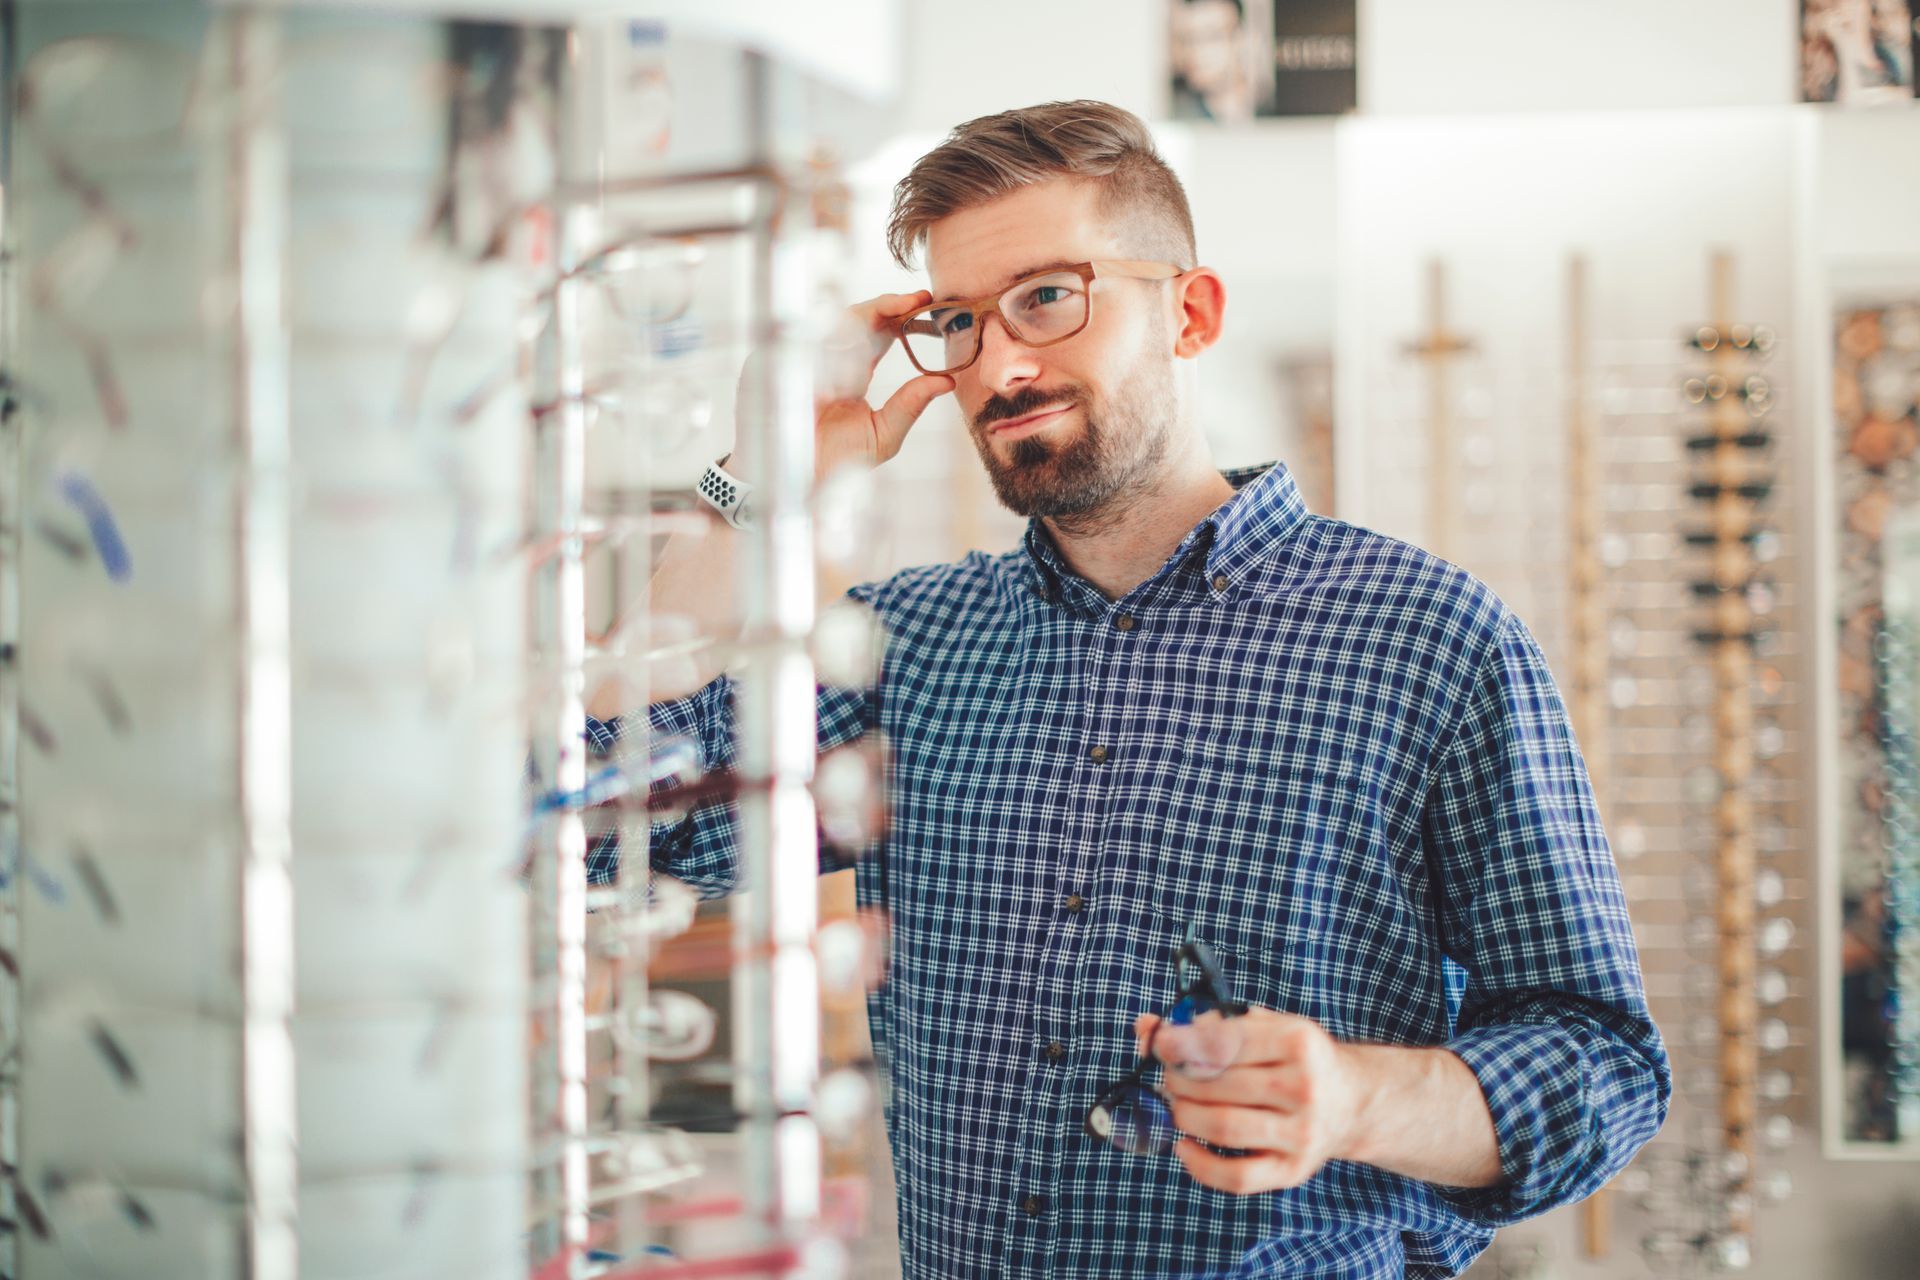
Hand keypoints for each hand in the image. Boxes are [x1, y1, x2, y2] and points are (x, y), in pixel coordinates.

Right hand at [730, 291, 952, 482]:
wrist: (795, 486)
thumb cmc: (836, 463)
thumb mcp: (882, 435)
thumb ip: (910, 406)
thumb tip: (947, 381)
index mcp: (853, 370)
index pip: (876, 330)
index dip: (898, 312)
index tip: (925, 301)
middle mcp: (826, 359)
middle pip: (855, 317)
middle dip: (885, 305)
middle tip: (914, 300)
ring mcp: (797, 359)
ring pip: (828, 324)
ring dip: (861, 324)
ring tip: (882, 326)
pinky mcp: (768, 367)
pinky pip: (797, 343)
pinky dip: (823, 345)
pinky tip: (846, 351)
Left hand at [1133, 1006, 1369, 1194]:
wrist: (1352, 1102)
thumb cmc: (1294, 1058)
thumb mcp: (1264, 1027)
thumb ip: (1207, 1024)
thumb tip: (1146, 1027)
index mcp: (1297, 1041)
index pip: (1225, 1042)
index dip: (1182, 1044)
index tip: (1159, 1045)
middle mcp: (1303, 1087)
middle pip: (1219, 1085)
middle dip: (1179, 1080)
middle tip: (1169, 1077)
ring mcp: (1300, 1133)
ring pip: (1222, 1127)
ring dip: (1184, 1115)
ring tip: (1176, 1105)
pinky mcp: (1292, 1170)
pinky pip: (1237, 1176)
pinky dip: (1199, 1165)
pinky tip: (1183, 1145)